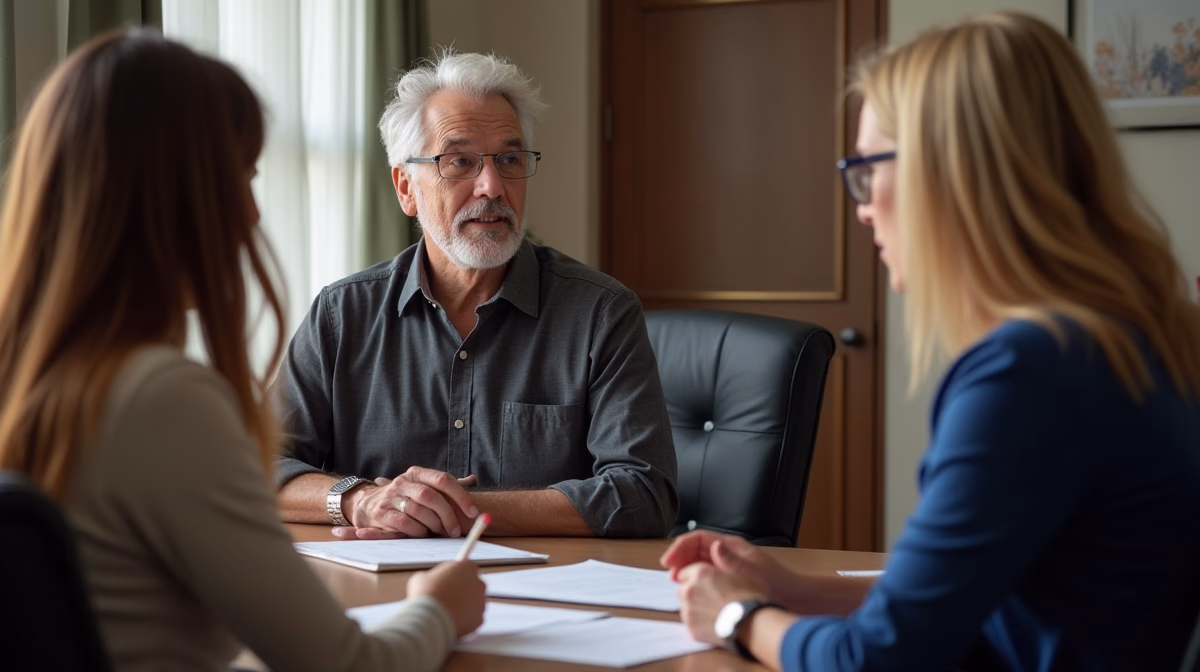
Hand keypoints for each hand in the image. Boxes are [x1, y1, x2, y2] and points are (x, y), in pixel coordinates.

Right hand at [336, 469, 478, 539]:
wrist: (368, 504)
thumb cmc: (405, 498)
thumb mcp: (424, 487)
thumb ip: (446, 486)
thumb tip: (473, 480)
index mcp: (417, 473)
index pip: (443, 479)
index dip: (461, 496)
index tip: (473, 512)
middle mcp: (404, 482)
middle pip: (431, 496)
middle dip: (448, 515)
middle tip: (456, 530)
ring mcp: (391, 497)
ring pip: (418, 510)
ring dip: (434, 524)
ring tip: (441, 532)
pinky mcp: (382, 513)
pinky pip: (404, 523)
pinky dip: (418, 530)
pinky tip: (423, 534)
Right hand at [407, 560, 485, 636]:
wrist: (430, 618)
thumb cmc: (427, 594)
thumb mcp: (422, 577)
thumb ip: (432, 576)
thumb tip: (430, 581)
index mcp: (467, 567)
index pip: (465, 568)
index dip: (454, 575)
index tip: (447, 580)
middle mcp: (479, 583)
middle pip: (472, 585)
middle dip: (461, 590)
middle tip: (446, 596)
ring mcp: (481, 602)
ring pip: (473, 603)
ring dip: (464, 606)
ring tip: (447, 611)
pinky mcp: (479, 619)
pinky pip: (472, 618)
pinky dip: (464, 620)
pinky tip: (451, 620)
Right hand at [662, 531, 802, 609]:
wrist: (794, 598)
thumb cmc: (777, 584)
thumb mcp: (753, 572)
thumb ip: (732, 560)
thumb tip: (714, 546)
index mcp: (732, 546)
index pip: (698, 538)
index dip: (680, 547)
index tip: (669, 561)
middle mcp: (728, 554)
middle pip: (695, 550)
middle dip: (680, 559)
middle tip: (670, 573)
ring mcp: (727, 566)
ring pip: (698, 563)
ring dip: (685, 570)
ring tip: (677, 582)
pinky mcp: (728, 580)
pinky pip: (706, 576)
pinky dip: (695, 581)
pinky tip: (692, 591)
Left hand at [676, 561, 767, 645]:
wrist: (752, 622)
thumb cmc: (748, 597)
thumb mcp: (735, 572)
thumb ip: (716, 566)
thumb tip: (713, 554)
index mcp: (700, 573)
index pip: (684, 573)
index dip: (695, 579)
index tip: (703, 584)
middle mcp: (690, 590)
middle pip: (683, 590)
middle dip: (693, 593)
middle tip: (711, 599)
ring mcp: (688, 610)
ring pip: (686, 607)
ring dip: (695, 608)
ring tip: (715, 613)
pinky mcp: (691, 628)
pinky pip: (690, 624)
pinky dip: (698, 624)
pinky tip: (714, 623)